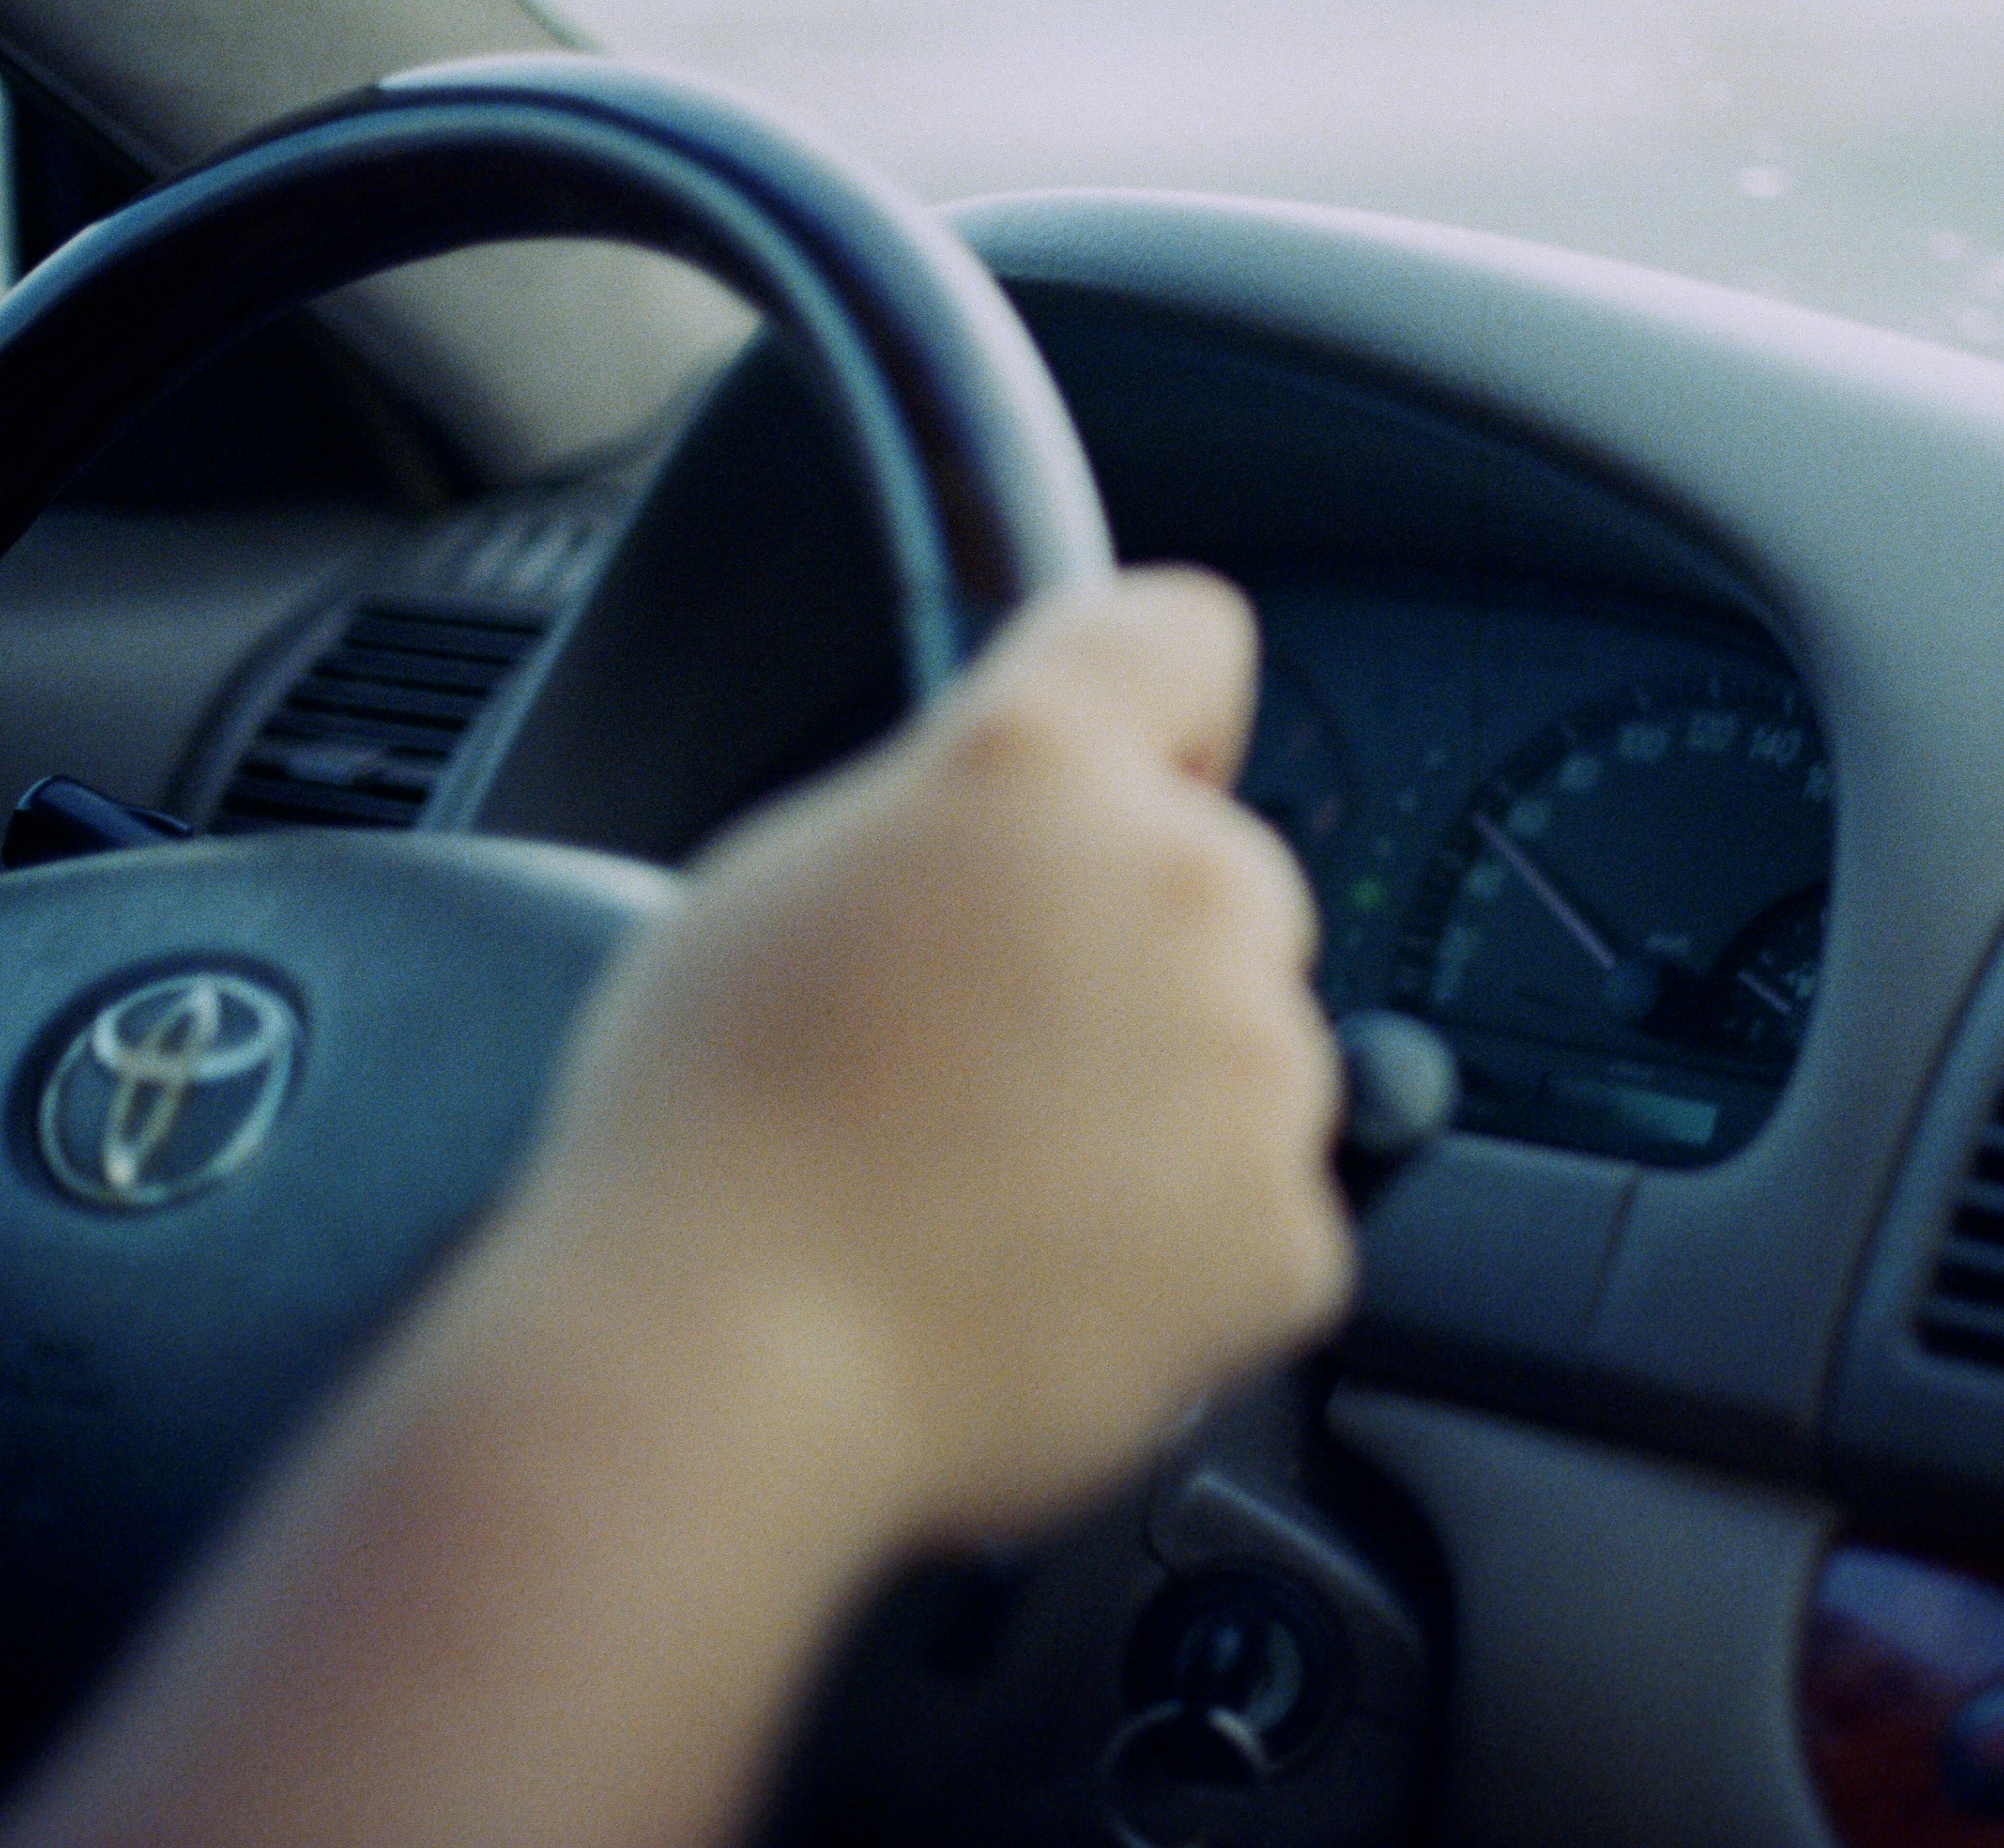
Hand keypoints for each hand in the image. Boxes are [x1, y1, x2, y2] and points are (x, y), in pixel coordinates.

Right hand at [514, 566, 1352, 1543]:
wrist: (721, 1366)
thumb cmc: (713, 1135)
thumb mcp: (791, 877)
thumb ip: (950, 815)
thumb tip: (1022, 833)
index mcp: (1039, 769)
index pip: (1180, 638)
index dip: (1160, 712)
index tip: (1139, 768)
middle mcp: (1181, 883)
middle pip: (1219, 876)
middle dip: (1135, 949)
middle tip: (994, 1054)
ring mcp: (1255, 1060)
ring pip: (1248, 1049)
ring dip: (1162, 1100)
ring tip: (995, 1184)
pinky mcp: (1290, 1224)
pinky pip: (1260, 1210)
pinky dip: (1181, 1248)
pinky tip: (1045, 1271)